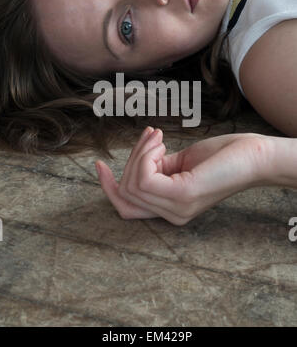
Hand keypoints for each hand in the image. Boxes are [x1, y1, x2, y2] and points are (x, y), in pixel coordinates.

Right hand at [95, 127, 271, 225]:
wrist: (252, 155)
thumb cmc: (220, 157)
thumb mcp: (179, 163)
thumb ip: (155, 169)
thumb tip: (137, 161)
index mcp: (170, 209)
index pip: (126, 209)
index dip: (108, 187)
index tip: (99, 163)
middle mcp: (172, 215)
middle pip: (126, 193)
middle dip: (131, 159)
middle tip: (152, 137)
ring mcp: (177, 209)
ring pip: (133, 184)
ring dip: (140, 153)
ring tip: (159, 137)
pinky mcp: (183, 195)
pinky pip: (144, 179)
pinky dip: (145, 156)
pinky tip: (161, 144)